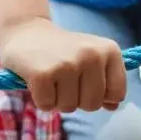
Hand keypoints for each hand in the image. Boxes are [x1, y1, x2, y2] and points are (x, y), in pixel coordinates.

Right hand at [0, 17, 126, 112]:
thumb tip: (113, 106)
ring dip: (56, 100)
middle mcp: (91, 55)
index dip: (99, 96)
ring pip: (69, 107)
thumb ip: (106, 82)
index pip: (116, 94)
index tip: (84, 82)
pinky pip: (47, 105)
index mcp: (109, 50)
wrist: (24, 31)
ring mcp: (67, 64)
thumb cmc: (60, 50)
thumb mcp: (90, 59)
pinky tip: (37, 81)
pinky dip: (40, 99)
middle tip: (62, 80)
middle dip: (75, 100)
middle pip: (92, 105)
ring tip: (50, 78)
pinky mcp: (43, 74)